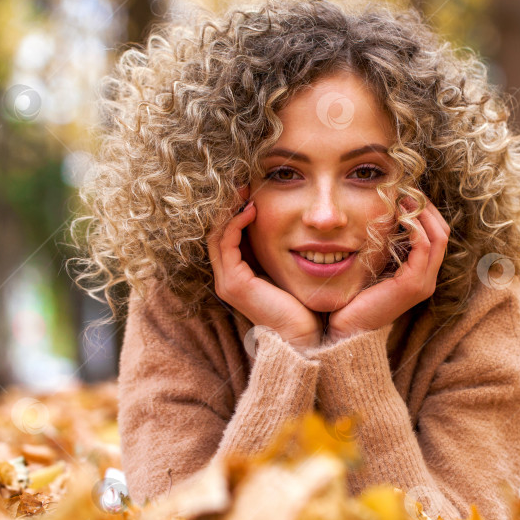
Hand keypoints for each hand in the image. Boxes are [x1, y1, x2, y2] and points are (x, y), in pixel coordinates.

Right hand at [205, 197, 322, 352]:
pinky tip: (252, 209)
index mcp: (237, 276)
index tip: (248, 191)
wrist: (302, 336)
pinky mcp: (235, 283)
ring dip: (229, 210)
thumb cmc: (300, 307)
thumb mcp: (286, 272)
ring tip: (244, 190)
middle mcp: (227, 279)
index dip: (234, 212)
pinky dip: (236, 223)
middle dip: (228, 206)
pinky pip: (226, 243)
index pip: (226, 236)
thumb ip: (279, 254)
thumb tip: (291, 227)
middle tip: (242, 184)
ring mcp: (228, 282)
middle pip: (217, 232)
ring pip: (217, 235)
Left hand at [327, 196, 449, 341]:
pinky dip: (415, 226)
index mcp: (419, 274)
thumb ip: (383, 247)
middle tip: (407, 188)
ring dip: (421, 212)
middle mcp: (427, 278)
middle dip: (426, 207)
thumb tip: (381, 217)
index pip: (435, 234)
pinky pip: (424, 246)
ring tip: (403, 196)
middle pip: (442, 231)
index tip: (405, 192)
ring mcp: (423, 282)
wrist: (346, 327)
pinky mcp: (413, 285)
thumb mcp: (372, 265)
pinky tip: (399, 214)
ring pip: (438, 236)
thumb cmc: (354, 296)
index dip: (424, 211)